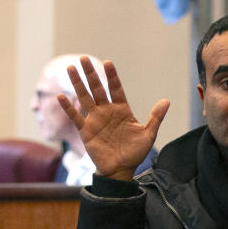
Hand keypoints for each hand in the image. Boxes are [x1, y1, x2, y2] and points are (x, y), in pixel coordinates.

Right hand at [59, 56, 169, 180]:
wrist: (121, 170)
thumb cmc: (134, 153)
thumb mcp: (148, 134)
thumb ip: (155, 117)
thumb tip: (166, 101)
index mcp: (122, 110)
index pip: (116, 89)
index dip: (112, 76)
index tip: (108, 63)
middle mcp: (107, 111)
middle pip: (97, 89)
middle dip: (91, 74)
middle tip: (84, 58)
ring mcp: (95, 119)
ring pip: (84, 97)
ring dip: (77, 83)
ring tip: (70, 68)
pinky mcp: (86, 130)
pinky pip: (75, 116)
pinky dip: (69, 107)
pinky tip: (61, 96)